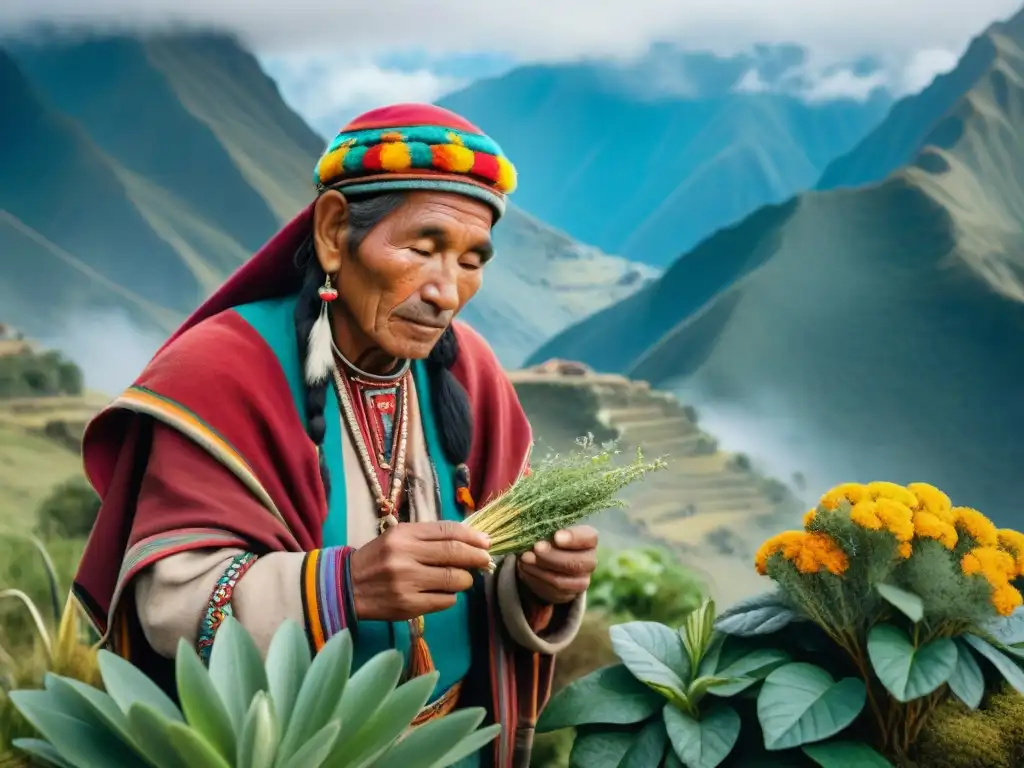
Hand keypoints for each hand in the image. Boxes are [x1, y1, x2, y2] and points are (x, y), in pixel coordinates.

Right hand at [349, 521, 491, 621]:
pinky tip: (444, 592)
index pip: (447, 531)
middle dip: (477, 557)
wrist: (348, 587)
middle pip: (455, 553)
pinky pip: (444, 601)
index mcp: (404, 535)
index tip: (486, 542)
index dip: (472, 536)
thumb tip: (469, 541)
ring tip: (462, 578)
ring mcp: (407, 582)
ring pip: (454, 579)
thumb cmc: (379, 559)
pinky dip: (451, 596)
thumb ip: (429, 537)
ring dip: (465, 579)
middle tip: (485, 560)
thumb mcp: (398, 538)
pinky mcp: (408, 605)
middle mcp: (405, 556)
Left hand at [517, 525, 598, 604]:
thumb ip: (546, 526)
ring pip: (561, 581)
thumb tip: (532, 529)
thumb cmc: (549, 536)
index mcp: (588, 540)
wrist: (547, 559)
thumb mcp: (549, 527)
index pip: (589, 538)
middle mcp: (589, 562)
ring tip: (524, 559)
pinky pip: (551, 591)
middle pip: (575, 563)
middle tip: (535, 548)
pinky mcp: (567, 594)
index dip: (573, 538)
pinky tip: (524, 569)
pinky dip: (535, 580)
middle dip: (552, 556)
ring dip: (540, 570)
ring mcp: (580, 581)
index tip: (556, 536)